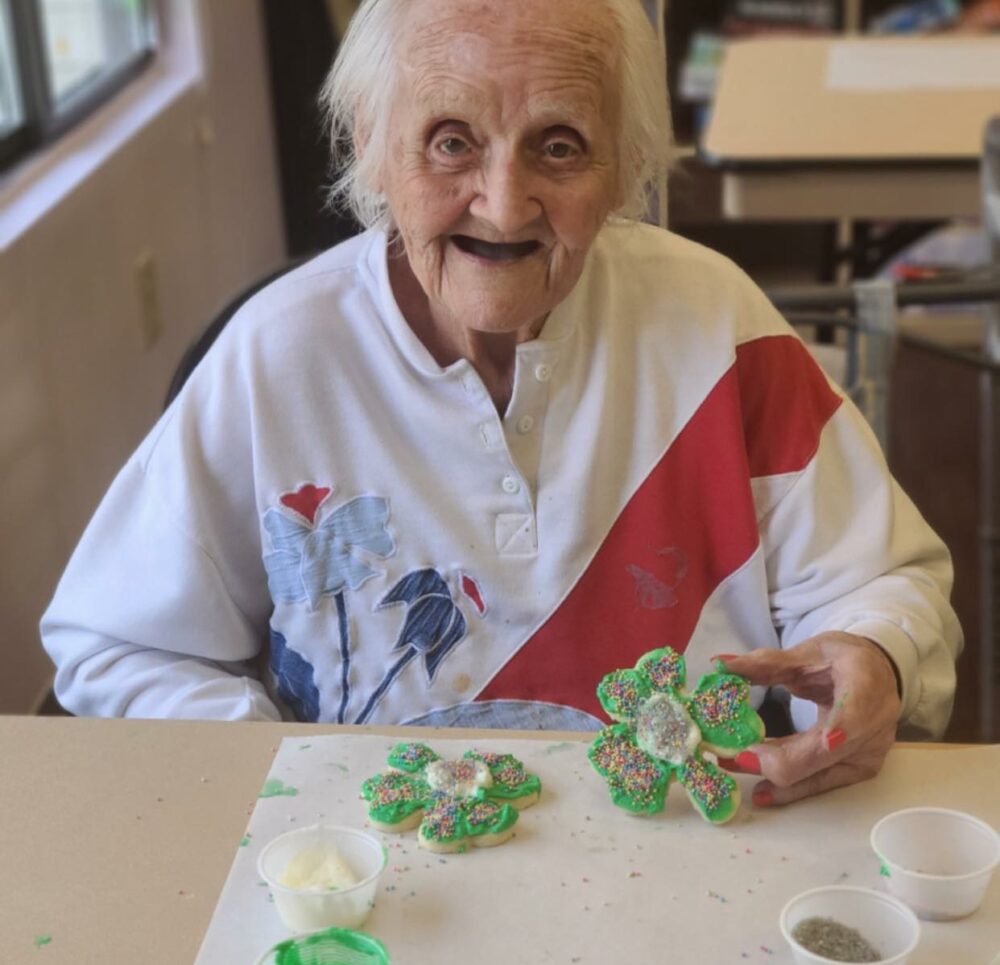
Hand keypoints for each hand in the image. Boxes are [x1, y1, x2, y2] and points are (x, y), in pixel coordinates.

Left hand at [713, 632, 900, 805]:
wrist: (879, 675)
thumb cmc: (843, 660)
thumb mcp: (808, 651)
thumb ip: (766, 662)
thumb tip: (720, 665)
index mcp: (866, 689)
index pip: (851, 719)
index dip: (829, 736)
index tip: (805, 746)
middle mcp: (873, 730)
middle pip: (822, 757)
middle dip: (775, 760)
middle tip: (732, 754)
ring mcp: (867, 756)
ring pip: (818, 778)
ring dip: (775, 776)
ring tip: (734, 764)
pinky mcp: (857, 771)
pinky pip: (820, 783)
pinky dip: (788, 786)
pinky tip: (761, 790)